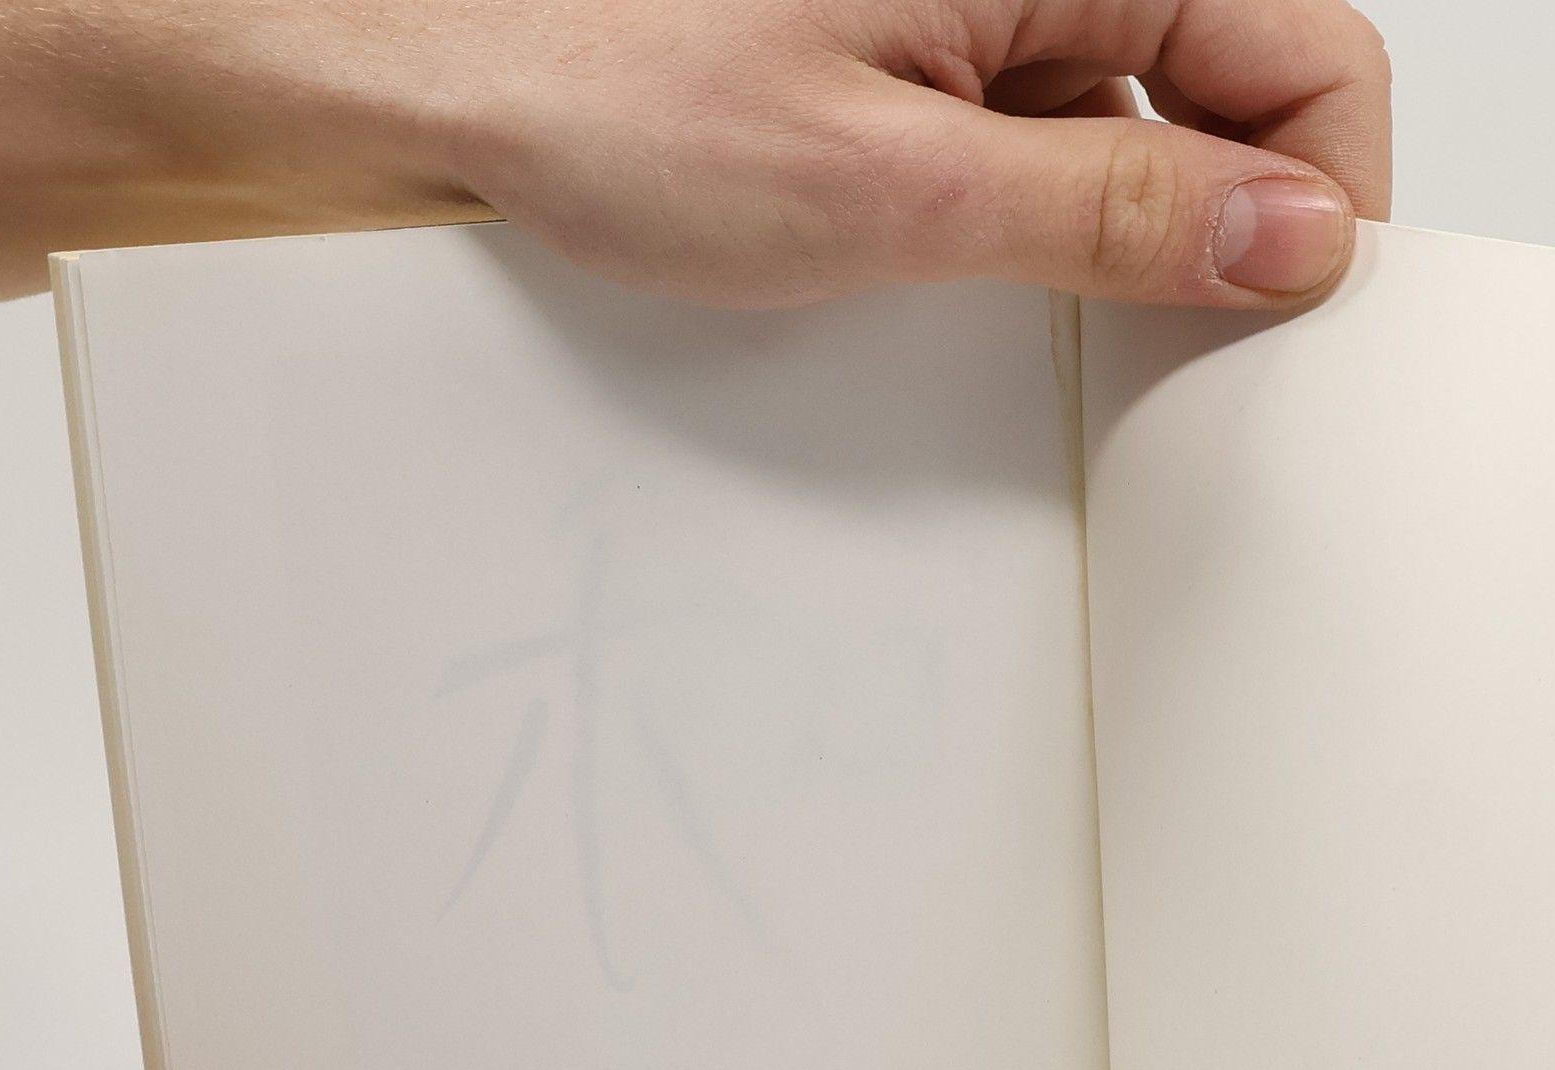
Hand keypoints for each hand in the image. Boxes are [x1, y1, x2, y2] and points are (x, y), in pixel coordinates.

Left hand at [0, 0, 1391, 360]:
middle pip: (1228, 76)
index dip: (1318, 187)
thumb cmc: (610, 90)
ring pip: (1127, 118)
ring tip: (1020, 306)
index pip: (1305, 43)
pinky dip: (1024, 217)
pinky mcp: (910, 56)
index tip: (1288, 308)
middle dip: (1219, 213)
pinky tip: (957, 272)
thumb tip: (1282, 237)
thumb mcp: (888, 188)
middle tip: (1164, 345)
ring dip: (1110, 227)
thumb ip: (1105, 215)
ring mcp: (969, 8)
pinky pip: (1027, 136)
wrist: (443, 76)